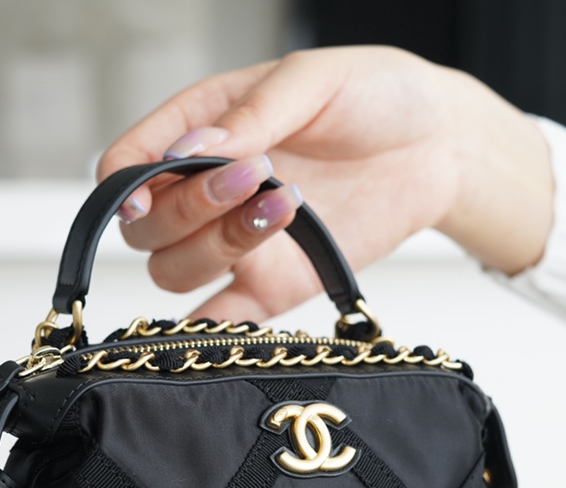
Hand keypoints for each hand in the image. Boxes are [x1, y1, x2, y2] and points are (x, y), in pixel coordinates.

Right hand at [97, 45, 553, 321]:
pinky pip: (219, 319)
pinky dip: (209, 330)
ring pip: (174, 273)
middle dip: (188, 209)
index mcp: (202, 129)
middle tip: (253, 175)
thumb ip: (252, 115)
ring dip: (217, 247)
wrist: (440, 146)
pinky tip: (232, 313)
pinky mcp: (271, 286)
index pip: (127, 164)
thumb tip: (191, 150)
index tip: (155, 188)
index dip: (126, 185)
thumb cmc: (376, 97)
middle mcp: (206, 192)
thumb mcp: (314, 80)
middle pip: (146, 230)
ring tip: (287, 204)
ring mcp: (236, 244)